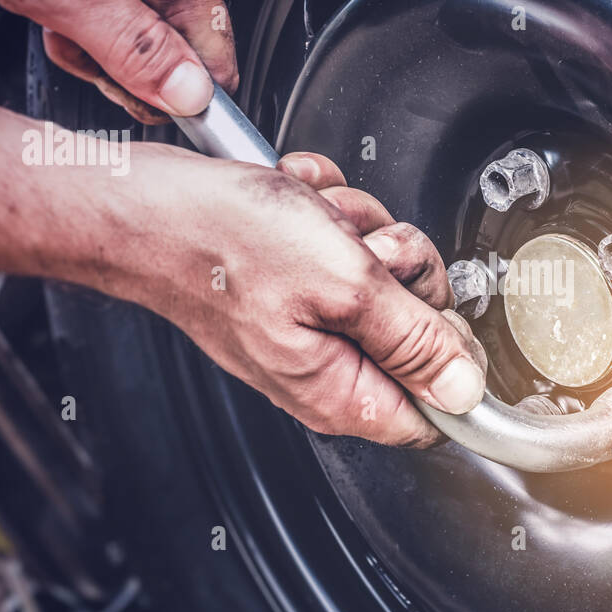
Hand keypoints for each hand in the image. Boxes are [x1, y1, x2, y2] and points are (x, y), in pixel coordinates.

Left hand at [0, 0, 235, 122]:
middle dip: (121, 62)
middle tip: (68, 29)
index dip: (162, 95)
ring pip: (154, 32)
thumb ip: (129, 48)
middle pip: (181, 56)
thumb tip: (190, 95)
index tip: (112, 76)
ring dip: (101, 35)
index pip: (215, 75)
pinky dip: (94, 3)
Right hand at [134, 147, 486, 446]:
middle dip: (404, 269)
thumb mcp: (343, 284)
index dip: (455, 355)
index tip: (434, 308)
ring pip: (390, 273)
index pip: (437, 412)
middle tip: (363, 251)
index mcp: (342, 392)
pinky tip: (298, 207)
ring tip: (317, 222)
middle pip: (423, 327)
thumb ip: (414, 339)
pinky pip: (349, 241)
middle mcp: (328, 366)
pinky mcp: (298, 281)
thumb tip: (467, 391)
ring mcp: (312, 321)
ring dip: (362, 228)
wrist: (144, 200)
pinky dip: (330, 212)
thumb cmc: (220, 242)